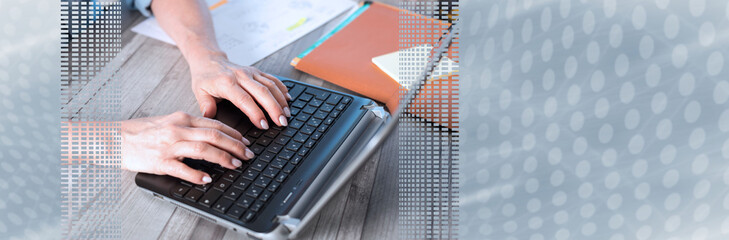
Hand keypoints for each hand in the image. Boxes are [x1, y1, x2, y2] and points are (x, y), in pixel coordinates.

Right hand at [121, 112, 253, 183]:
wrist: (115, 138)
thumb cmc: (142, 131)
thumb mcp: (169, 121)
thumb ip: (190, 126)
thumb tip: (213, 134)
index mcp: (182, 119)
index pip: (215, 124)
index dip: (234, 133)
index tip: (246, 140)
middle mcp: (178, 130)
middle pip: (214, 136)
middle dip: (235, 145)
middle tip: (248, 154)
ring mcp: (169, 146)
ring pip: (203, 149)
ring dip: (222, 158)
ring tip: (235, 165)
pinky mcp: (159, 161)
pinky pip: (182, 168)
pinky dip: (196, 174)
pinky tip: (207, 179)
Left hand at [189, 53, 290, 129]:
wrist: (209, 59)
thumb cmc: (205, 77)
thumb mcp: (199, 92)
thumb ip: (205, 105)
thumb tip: (210, 116)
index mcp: (227, 83)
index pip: (244, 99)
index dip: (256, 113)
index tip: (263, 125)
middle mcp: (241, 76)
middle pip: (262, 92)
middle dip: (274, 109)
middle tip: (282, 122)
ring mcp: (251, 72)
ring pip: (270, 85)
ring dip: (281, 100)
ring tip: (287, 114)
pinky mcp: (256, 71)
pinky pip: (273, 79)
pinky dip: (282, 88)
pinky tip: (288, 98)